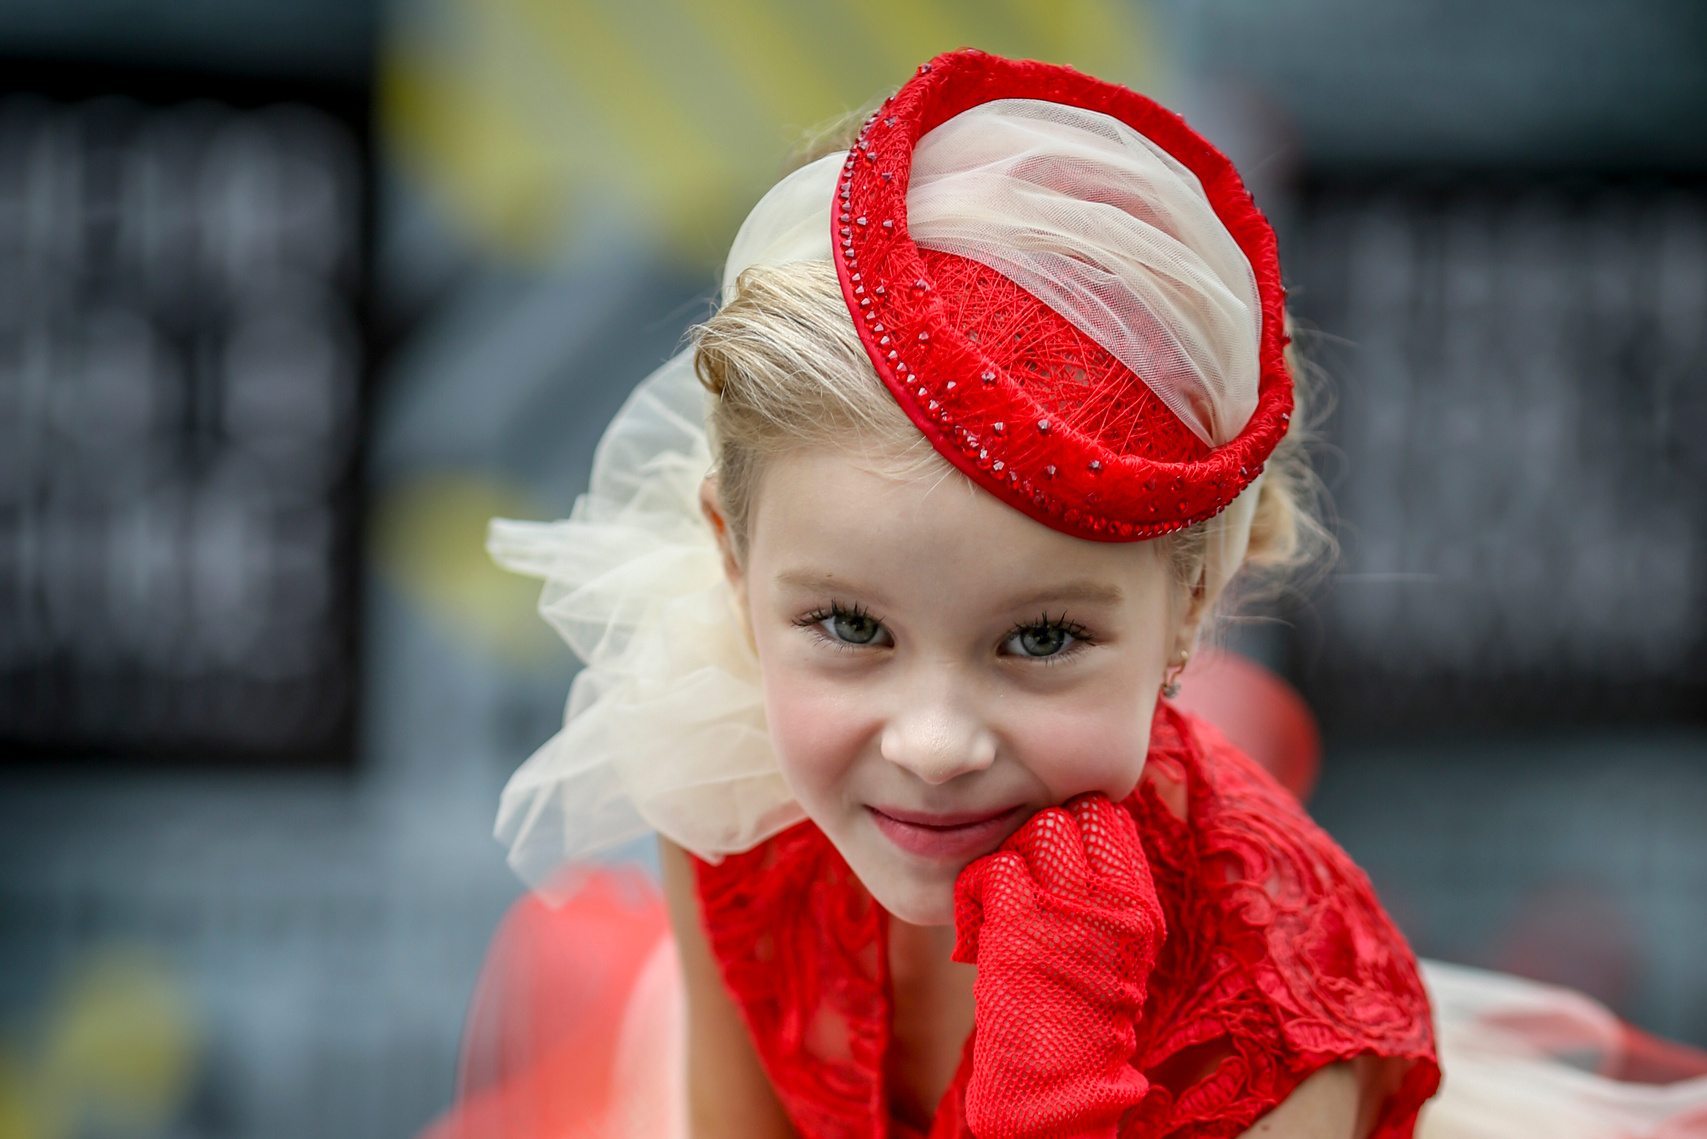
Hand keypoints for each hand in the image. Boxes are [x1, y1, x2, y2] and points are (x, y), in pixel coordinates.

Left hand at [952, 794, 1163, 1138]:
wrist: (1059, 1079)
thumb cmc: (1079, 1013)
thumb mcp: (1114, 946)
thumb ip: (1104, 891)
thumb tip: (1077, 836)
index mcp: (1139, 904)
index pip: (1109, 818)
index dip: (1076, 828)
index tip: (1058, 857)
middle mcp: (1112, 900)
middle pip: (1073, 816)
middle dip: (1044, 834)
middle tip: (1027, 873)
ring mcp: (1068, 908)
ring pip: (1038, 831)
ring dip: (1013, 855)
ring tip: (1004, 894)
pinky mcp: (1023, 921)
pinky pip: (996, 867)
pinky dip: (979, 886)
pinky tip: (980, 915)